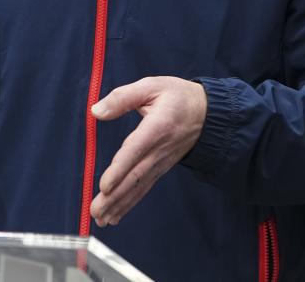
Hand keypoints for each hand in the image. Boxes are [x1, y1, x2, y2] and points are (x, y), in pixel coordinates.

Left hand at [89, 76, 206, 226]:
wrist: (208, 113)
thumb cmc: (178, 96)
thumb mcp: (151, 86)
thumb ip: (123, 97)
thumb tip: (96, 111)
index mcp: (157, 127)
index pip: (135, 151)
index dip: (120, 170)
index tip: (105, 186)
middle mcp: (160, 150)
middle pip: (134, 177)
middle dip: (114, 196)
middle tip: (96, 211)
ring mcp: (161, 162)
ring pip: (138, 187)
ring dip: (119, 204)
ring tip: (101, 218)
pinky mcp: (161, 168)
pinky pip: (144, 187)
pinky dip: (130, 203)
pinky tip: (116, 215)